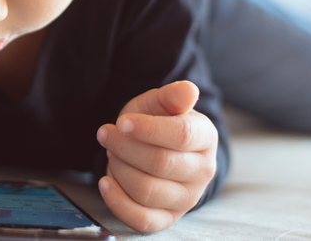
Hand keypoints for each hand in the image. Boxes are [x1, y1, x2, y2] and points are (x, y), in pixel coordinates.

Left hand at [96, 81, 217, 232]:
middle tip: (107, 135)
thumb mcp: (159, 104)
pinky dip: (117, 202)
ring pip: (147, 190)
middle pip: (160, 163)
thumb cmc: (156, 123)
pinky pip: (141, 220)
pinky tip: (105, 182)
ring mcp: (186, 198)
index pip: (181, 135)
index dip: (147, 129)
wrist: (154, 148)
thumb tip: (189, 90)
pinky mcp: (167, 218)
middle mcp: (203, 171)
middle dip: (124, 147)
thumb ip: (171, 97)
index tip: (122, 122)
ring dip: (119, 169)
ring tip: (111, 153)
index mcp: (205, 137)